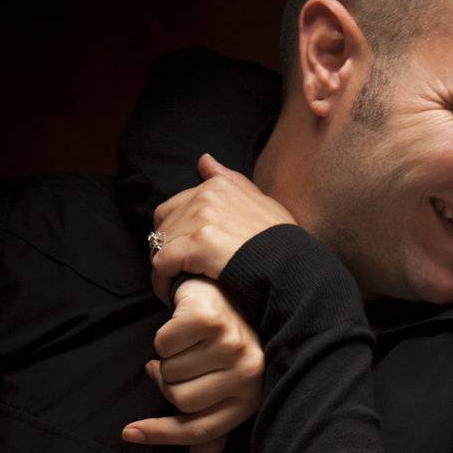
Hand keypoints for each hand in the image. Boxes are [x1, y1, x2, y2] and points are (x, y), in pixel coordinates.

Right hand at [121, 278, 265, 452]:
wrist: (230, 295)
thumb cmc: (222, 352)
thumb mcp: (219, 397)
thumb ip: (208, 438)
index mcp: (249, 399)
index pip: (200, 431)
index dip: (162, 435)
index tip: (130, 432)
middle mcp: (247, 374)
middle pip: (180, 400)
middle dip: (167, 384)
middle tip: (174, 367)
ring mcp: (232, 344)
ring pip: (170, 371)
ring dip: (166, 359)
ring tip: (182, 347)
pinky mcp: (212, 319)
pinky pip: (165, 343)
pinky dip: (163, 337)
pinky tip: (179, 326)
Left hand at [150, 154, 295, 299]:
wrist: (292, 267)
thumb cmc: (281, 242)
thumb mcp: (261, 202)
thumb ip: (231, 181)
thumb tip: (204, 160)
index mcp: (218, 185)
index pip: (175, 206)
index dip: (175, 233)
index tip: (182, 254)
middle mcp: (206, 195)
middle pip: (164, 224)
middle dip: (166, 248)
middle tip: (176, 272)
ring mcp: (201, 219)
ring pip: (160, 243)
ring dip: (163, 266)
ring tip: (174, 285)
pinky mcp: (198, 244)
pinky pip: (162, 261)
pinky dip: (162, 279)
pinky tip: (172, 292)